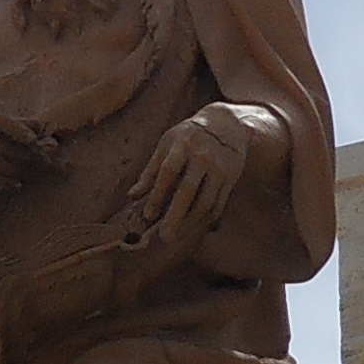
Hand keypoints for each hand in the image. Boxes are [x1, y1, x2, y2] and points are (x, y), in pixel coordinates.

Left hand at [123, 104, 269, 241]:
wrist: (228, 125)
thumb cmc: (189, 137)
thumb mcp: (168, 144)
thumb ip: (151, 171)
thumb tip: (132, 196)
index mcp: (183, 144)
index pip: (168, 171)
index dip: (157, 194)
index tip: (149, 215)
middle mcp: (203, 156)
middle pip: (188, 190)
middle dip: (175, 216)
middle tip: (165, 238)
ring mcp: (220, 168)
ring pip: (205, 201)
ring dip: (190, 221)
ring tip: (177, 234)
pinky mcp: (231, 178)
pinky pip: (218, 204)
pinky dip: (206, 218)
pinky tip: (194, 227)